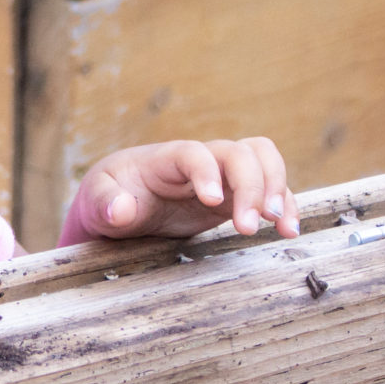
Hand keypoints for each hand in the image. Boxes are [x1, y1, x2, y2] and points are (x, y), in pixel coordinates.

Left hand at [61, 138, 299, 244]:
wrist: (121, 203)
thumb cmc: (108, 197)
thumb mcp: (95, 201)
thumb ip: (104, 203)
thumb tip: (120, 210)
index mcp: (164, 158)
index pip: (192, 152)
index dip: (206, 171)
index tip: (212, 202)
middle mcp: (200, 160)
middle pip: (239, 152)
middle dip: (251, 186)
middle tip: (249, 226)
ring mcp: (222, 175)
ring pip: (262, 160)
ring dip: (277, 189)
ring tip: (280, 226)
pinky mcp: (236, 195)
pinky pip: (270, 188)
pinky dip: (285, 205)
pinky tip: (289, 231)